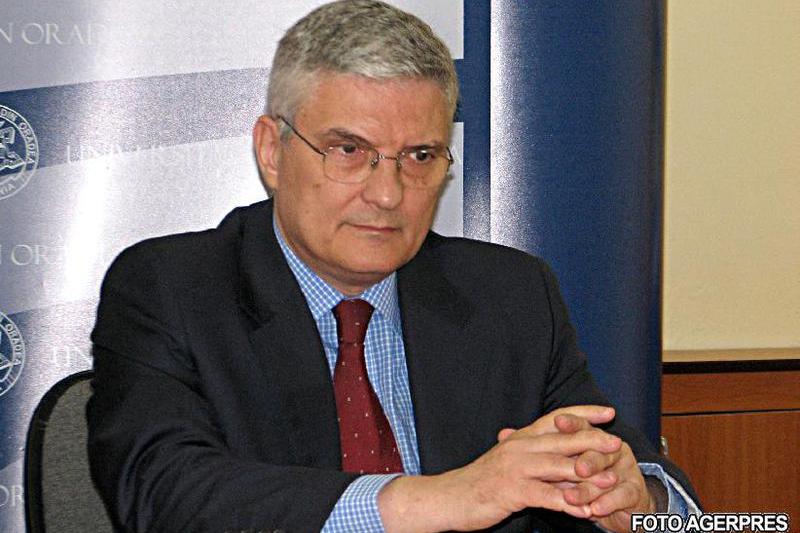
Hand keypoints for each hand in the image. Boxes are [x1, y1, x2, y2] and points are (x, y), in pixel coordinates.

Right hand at [378, 405, 620, 532]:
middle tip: (617, 443)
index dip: (583, 413)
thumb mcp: (511, 460)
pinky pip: (546, 497)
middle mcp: (520, 447)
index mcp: (521, 436)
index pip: (557, 418)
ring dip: (587, 474)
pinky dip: (568, 504)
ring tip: (611, 479)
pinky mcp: (512, 491)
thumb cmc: (484, 480)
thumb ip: (537, 455)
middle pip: (562, 439)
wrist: (452, 496)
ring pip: (558, 467)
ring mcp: (516, 468)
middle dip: (593, 440)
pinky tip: (585, 511)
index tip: (607, 412)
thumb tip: (567, 456)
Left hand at [554, 414, 655, 531]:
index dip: (572, 422)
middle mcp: (614, 449)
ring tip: (571, 498)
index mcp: (597, 438)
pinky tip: (595, 510)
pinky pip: (622, 495)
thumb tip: (519, 440)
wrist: (622, 508)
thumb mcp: (570, 470)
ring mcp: (626, 469)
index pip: (584, 426)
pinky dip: (607, 503)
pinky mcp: (636, 491)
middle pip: (599, 450)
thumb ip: (554, 458)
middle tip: (577, 468)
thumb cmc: (590, 484)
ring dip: (589, 488)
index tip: (558, 420)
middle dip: (586, 459)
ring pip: (607, 476)